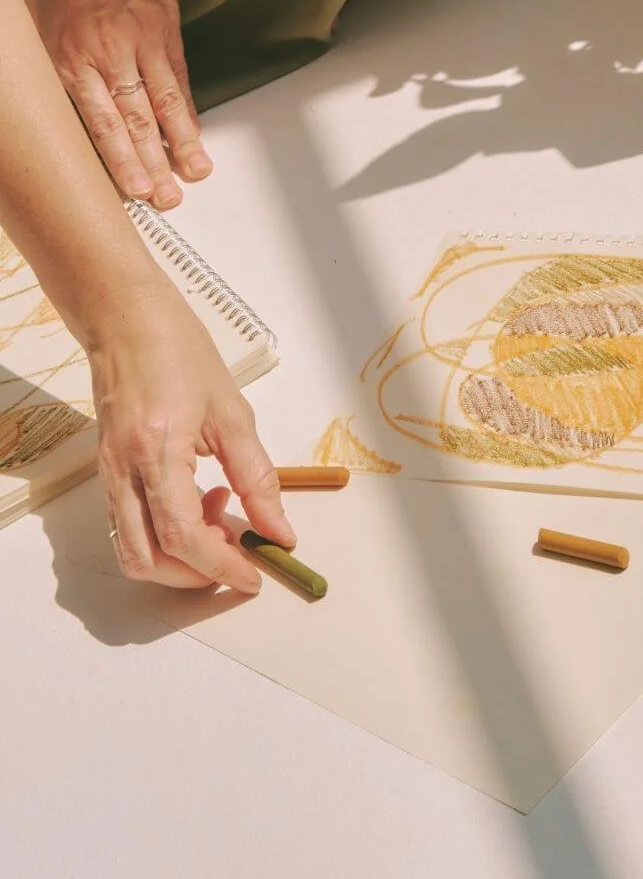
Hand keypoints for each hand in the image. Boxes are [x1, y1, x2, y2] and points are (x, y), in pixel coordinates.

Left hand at [20, 0, 211, 209]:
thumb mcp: (29, 19)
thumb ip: (44, 67)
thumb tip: (42, 108)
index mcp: (66, 56)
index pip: (94, 123)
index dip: (116, 161)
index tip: (131, 191)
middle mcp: (104, 52)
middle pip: (133, 121)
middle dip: (150, 166)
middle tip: (165, 199)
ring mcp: (139, 41)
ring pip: (162, 104)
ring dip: (179, 145)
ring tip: (194, 175)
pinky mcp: (165, 28)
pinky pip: (178, 78)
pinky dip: (188, 111)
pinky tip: (194, 135)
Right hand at [90, 280, 293, 591]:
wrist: (127, 321)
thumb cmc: (179, 352)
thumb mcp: (233, 413)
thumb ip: (258, 477)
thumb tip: (279, 530)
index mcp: (157, 454)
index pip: (184, 538)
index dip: (221, 566)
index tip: (255, 576)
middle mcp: (124, 473)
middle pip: (149, 560)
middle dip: (197, 573)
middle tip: (241, 552)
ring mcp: (109, 475)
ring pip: (132, 551)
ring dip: (179, 556)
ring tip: (221, 515)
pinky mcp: (108, 472)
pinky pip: (127, 526)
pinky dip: (163, 533)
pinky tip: (199, 499)